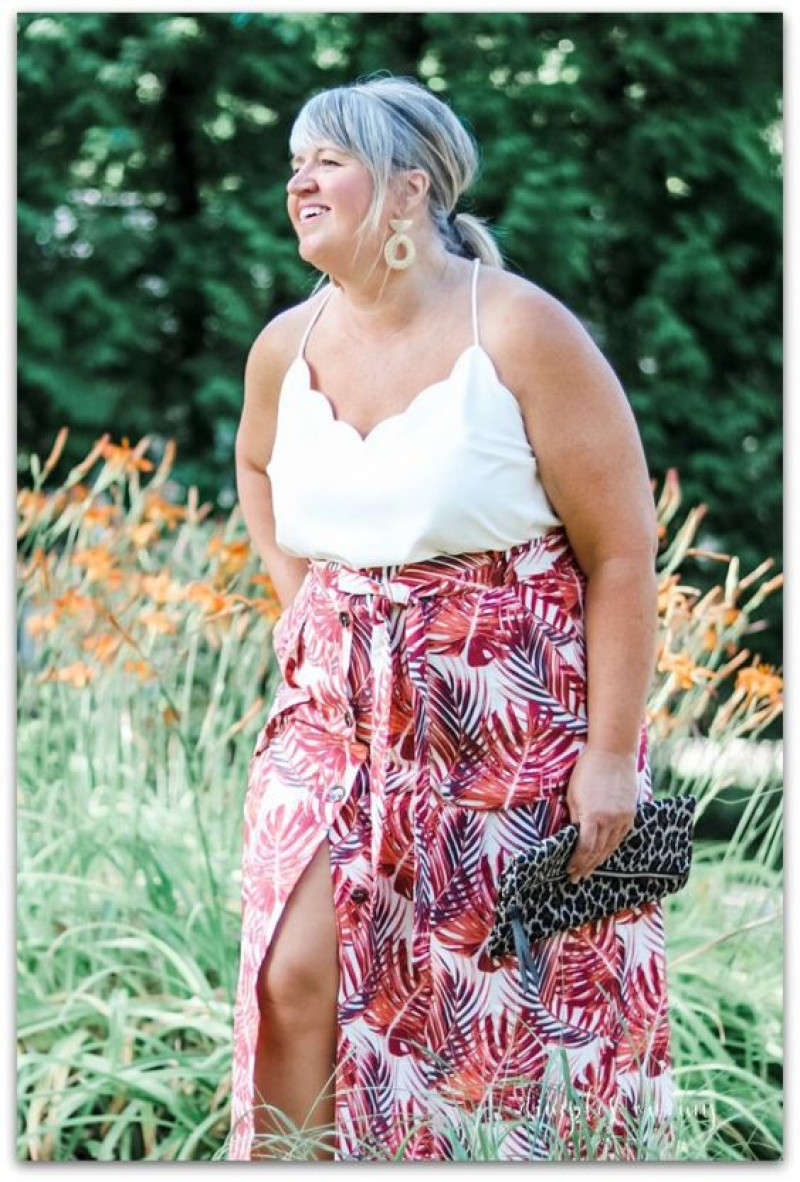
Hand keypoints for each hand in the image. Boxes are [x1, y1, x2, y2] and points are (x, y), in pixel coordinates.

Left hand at [564, 747, 638, 883]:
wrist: (613, 752)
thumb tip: (572, 837)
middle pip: (598, 851)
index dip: (576, 861)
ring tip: (588, 870)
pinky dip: (611, 848)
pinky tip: (604, 854)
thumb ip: (575, 818)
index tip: (569, 870)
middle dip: (586, 866)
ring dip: (599, 861)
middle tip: (576, 878)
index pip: (584, 848)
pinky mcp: (631, 814)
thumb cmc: (587, 771)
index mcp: (593, 816)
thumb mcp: (573, 794)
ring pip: (611, 847)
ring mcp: (623, 818)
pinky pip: (620, 838)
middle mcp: (610, 821)